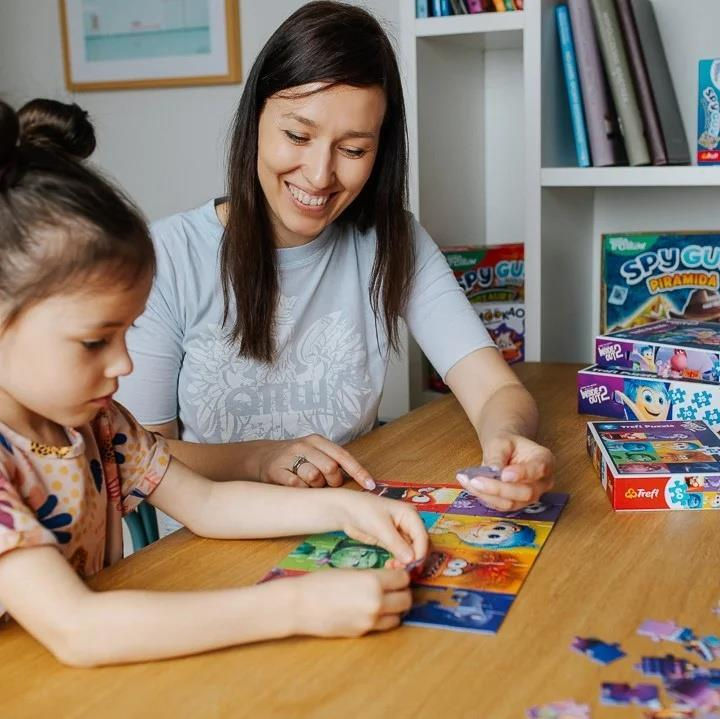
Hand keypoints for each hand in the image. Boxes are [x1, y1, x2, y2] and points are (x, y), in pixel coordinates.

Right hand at [256, 434, 375, 489]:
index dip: (359, 471)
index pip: (343, 456)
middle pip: (330, 468)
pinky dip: (301, 491)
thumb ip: (333, 462)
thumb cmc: (296, 458)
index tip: (371, 485)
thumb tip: (362, 481)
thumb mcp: (315, 453)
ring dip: (315, 487)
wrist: (262, 456)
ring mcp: (289, 457)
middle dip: (333, 482)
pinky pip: (297, 486)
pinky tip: (297, 488)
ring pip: (314, 477)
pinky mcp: (276, 470)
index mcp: (317, 440)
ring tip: (309, 484)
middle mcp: (304, 445)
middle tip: (326, 485)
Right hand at [292, 569, 412, 636]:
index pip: (403, 578)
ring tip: (385, 601)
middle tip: (394, 588)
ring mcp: (370, 620)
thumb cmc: (321, 582)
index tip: (395, 574)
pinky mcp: (363, 632)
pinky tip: (373, 611)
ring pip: (399, 616)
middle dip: (402, 592)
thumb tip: (388, 578)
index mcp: (373, 581)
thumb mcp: (350, 571)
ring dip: (396, 608)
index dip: (400, 575)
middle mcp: (376, 602)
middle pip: (406, 599)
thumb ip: (372, 575)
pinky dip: (384, 619)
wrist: (300, 605)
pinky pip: (384, 626)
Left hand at [332, 490, 428, 567]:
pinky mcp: (392, 542)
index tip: (413, 566)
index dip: (420, 552)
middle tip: (403, 570)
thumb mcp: (380, 527)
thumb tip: (412, 560)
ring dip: (405, 562)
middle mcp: (409, 524)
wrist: (345, 511)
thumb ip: (396, 543)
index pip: (422, 536)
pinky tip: (390, 566)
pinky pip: (400, 555)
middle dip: (413, 558)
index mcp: (410, 514)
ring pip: (410, 552)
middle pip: (419, 545)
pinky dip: (398, 562)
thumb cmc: (364, 511)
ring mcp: (400, 533)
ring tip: (393, 568)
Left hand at [460, 432, 554, 510]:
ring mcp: (531, 496)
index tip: (504, 474)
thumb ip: (498, 456)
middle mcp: (542, 482)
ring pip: (511, 503)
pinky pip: (500, 506)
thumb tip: (493, 472)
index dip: (522, 474)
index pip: (539, 469)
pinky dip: (483, 497)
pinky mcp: (516, 504)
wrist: (505, 449)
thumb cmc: (506, 443)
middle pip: (525, 492)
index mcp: (544, 460)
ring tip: (467, 481)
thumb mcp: (500, 442)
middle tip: (475, 480)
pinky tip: (469, 485)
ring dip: (487, 495)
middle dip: (499, 488)